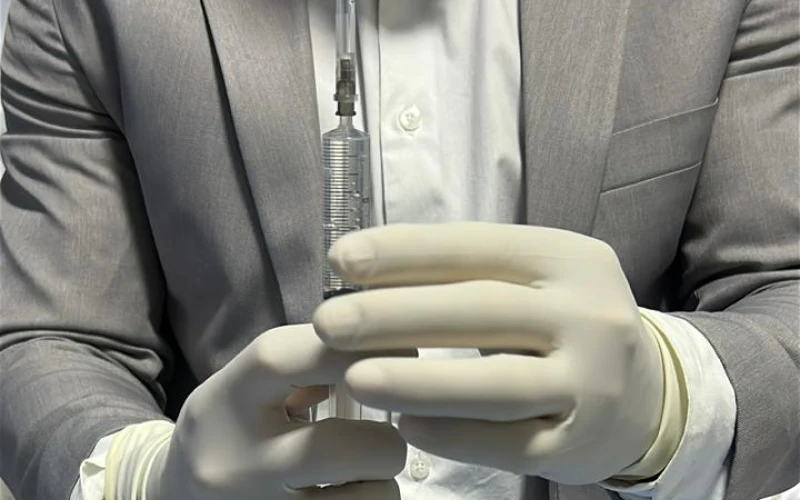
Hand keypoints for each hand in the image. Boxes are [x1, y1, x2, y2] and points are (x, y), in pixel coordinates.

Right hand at [133, 325, 407, 499]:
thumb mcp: (243, 386)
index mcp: (227, 400)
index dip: (352, 351)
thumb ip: (303, 365)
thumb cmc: (229, 426)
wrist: (174, 492)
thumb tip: (381, 349)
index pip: (285, 359)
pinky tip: (355, 492)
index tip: (399, 357)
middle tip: (387, 437)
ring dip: (382, 483)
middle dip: (383, 441)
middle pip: (333, 449)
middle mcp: (235, 463)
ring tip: (371, 470)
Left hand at [313, 223, 667, 484]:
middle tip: (328, 323)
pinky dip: (452, 435)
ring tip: (352, 379)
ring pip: (494, 384)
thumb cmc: (565, 324)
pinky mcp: (581, 443)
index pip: (479, 247)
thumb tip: (367, 275)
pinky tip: (405, 425)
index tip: (341, 258)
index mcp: (571, 259)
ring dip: (417, 382)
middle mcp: (591, 315)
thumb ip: (469, 274)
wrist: (646, 393)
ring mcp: (593, 384)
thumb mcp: (537, 282)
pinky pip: (507, 443)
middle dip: (396, 315)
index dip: (407, 251)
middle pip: (482, 310)